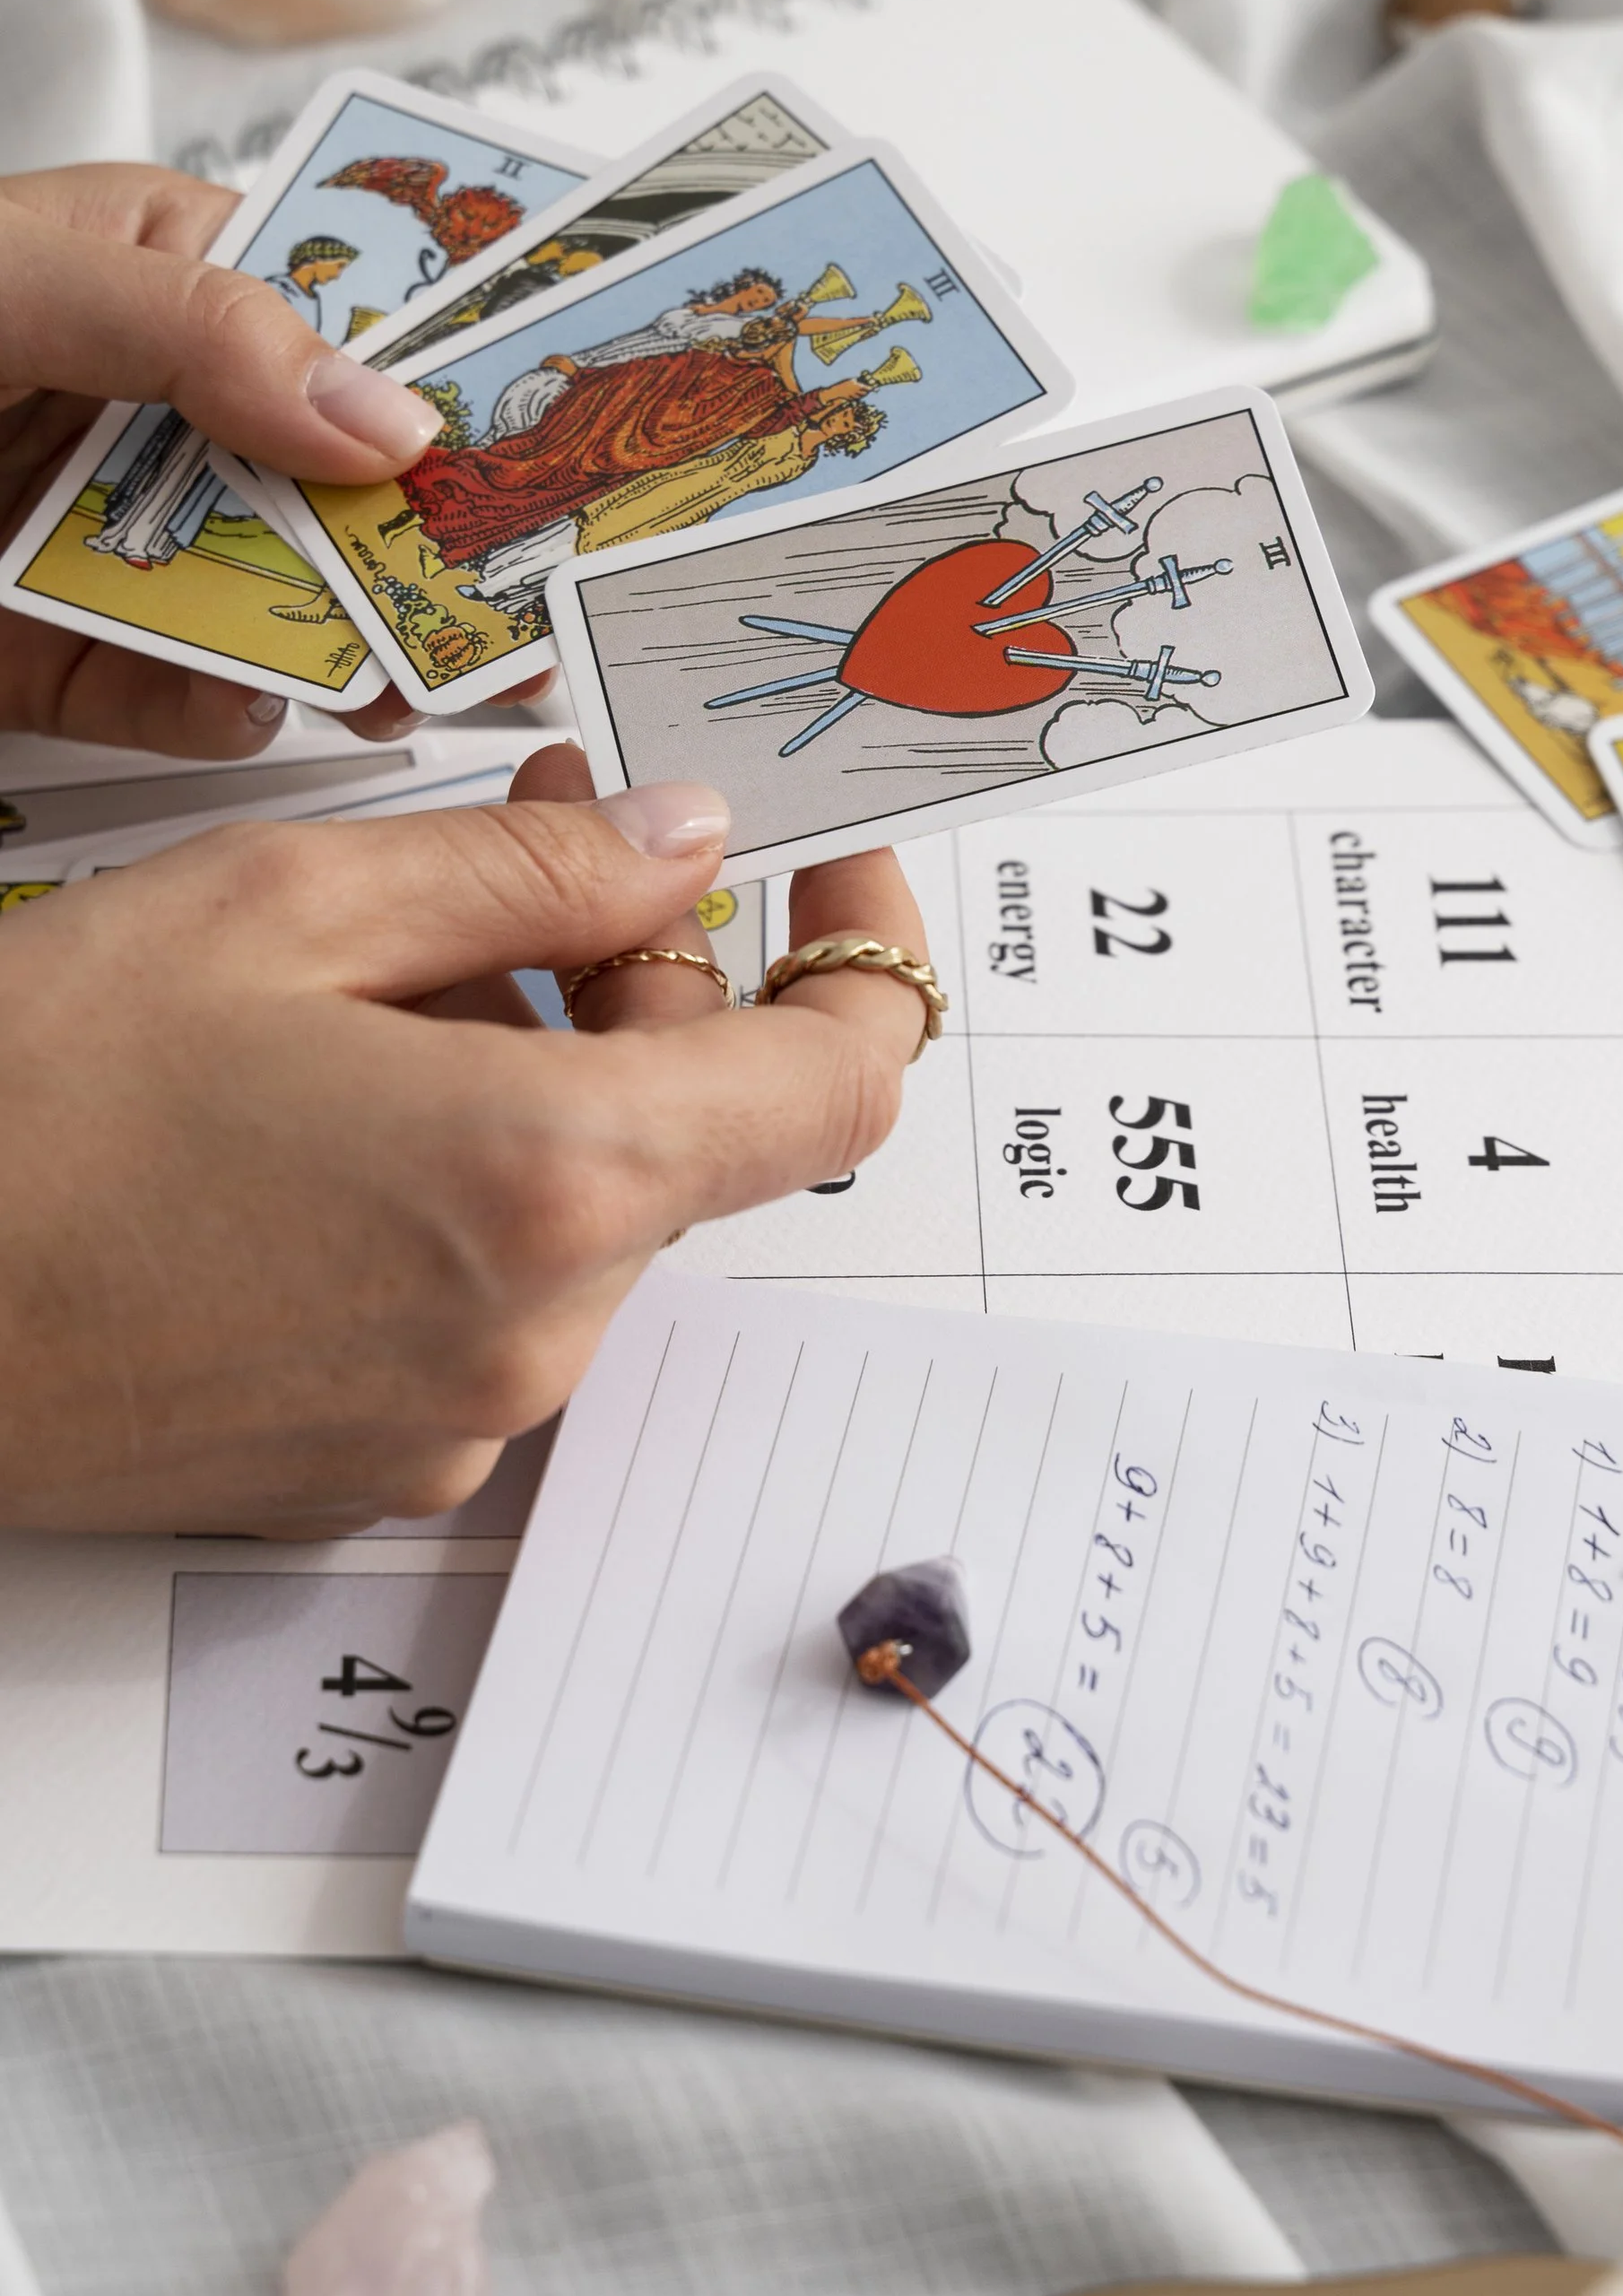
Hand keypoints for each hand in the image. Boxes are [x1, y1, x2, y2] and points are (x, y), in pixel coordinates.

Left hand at [0, 159, 543, 754]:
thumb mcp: (16, 276)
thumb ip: (196, 328)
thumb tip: (384, 418)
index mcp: (166, 281)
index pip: (354, 320)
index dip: (465, 372)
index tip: (560, 432)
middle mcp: (160, 417)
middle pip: (345, 487)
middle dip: (438, 543)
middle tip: (528, 596)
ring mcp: (118, 544)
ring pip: (282, 607)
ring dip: (356, 648)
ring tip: (409, 678)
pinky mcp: (65, 659)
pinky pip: (175, 701)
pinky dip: (220, 715)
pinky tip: (246, 701)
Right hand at [0, 741, 929, 1532]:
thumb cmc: (20, 1117)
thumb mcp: (278, 908)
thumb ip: (527, 869)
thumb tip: (681, 837)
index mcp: (549, 1177)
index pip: (838, 1082)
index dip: (864, 957)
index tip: (839, 871)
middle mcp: (536, 1330)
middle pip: (700, 1131)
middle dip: (651, 971)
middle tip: (545, 832)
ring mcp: (459, 1419)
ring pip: (587, 1207)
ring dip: (544, 1072)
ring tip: (380, 973)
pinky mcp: (376, 1463)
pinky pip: (492, 1298)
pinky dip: (463, 1186)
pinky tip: (325, 1107)